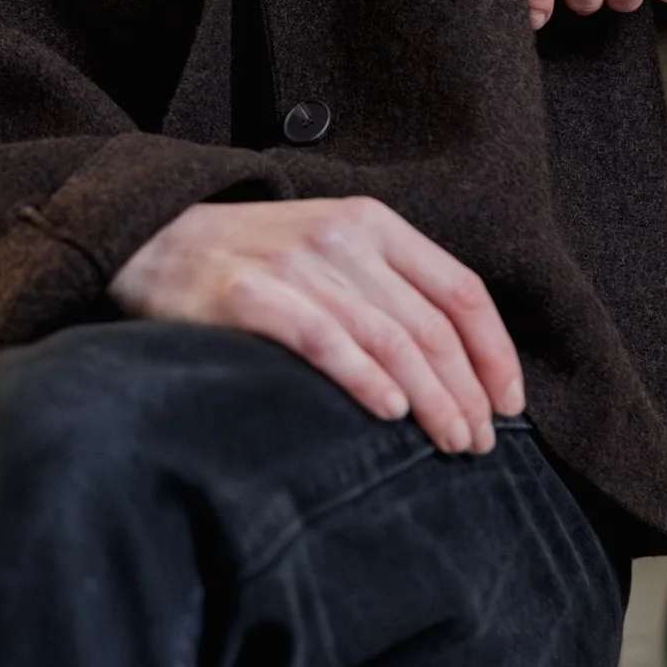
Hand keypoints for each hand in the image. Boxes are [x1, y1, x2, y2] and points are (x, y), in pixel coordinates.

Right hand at [108, 197, 523, 450]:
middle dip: (468, 392)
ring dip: (431, 399)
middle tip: (481, 443)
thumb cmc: (253, 256)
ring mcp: (296, 265)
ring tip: (451, 444)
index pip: (460, 289)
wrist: (155, 237)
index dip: (495, 351)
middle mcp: (343, 239)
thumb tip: (458, 365)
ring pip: (389, 340)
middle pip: (431, 325)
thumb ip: (388, 287)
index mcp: (373, 223)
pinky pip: (323, 340)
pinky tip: (388, 412)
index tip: (511, 403)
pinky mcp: (250, 295)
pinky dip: (363, 378)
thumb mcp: (330, 248)